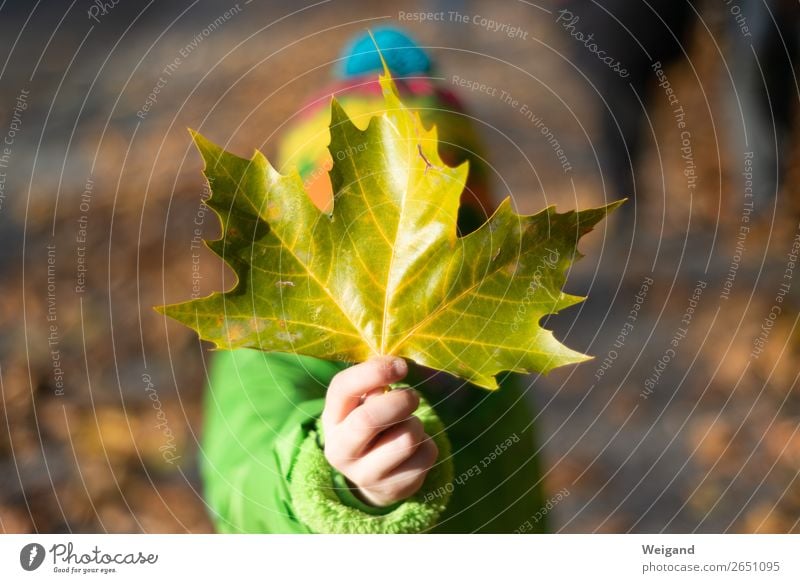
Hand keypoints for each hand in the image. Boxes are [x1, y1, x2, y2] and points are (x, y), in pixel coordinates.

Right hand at [321, 356, 438, 506]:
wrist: (373, 477)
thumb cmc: (371, 426)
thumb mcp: (362, 404)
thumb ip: (372, 385)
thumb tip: (395, 367)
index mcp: (332, 419)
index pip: (343, 388)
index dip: (374, 371)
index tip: (401, 366)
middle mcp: (340, 450)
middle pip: (369, 418)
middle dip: (400, 401)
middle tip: (412, 397)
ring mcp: (365, 475)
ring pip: (406, 437)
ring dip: (416, 424)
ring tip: (408, 427)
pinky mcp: (394, 488)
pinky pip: (426, 454)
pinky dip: (427, 444)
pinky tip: (414, 450)